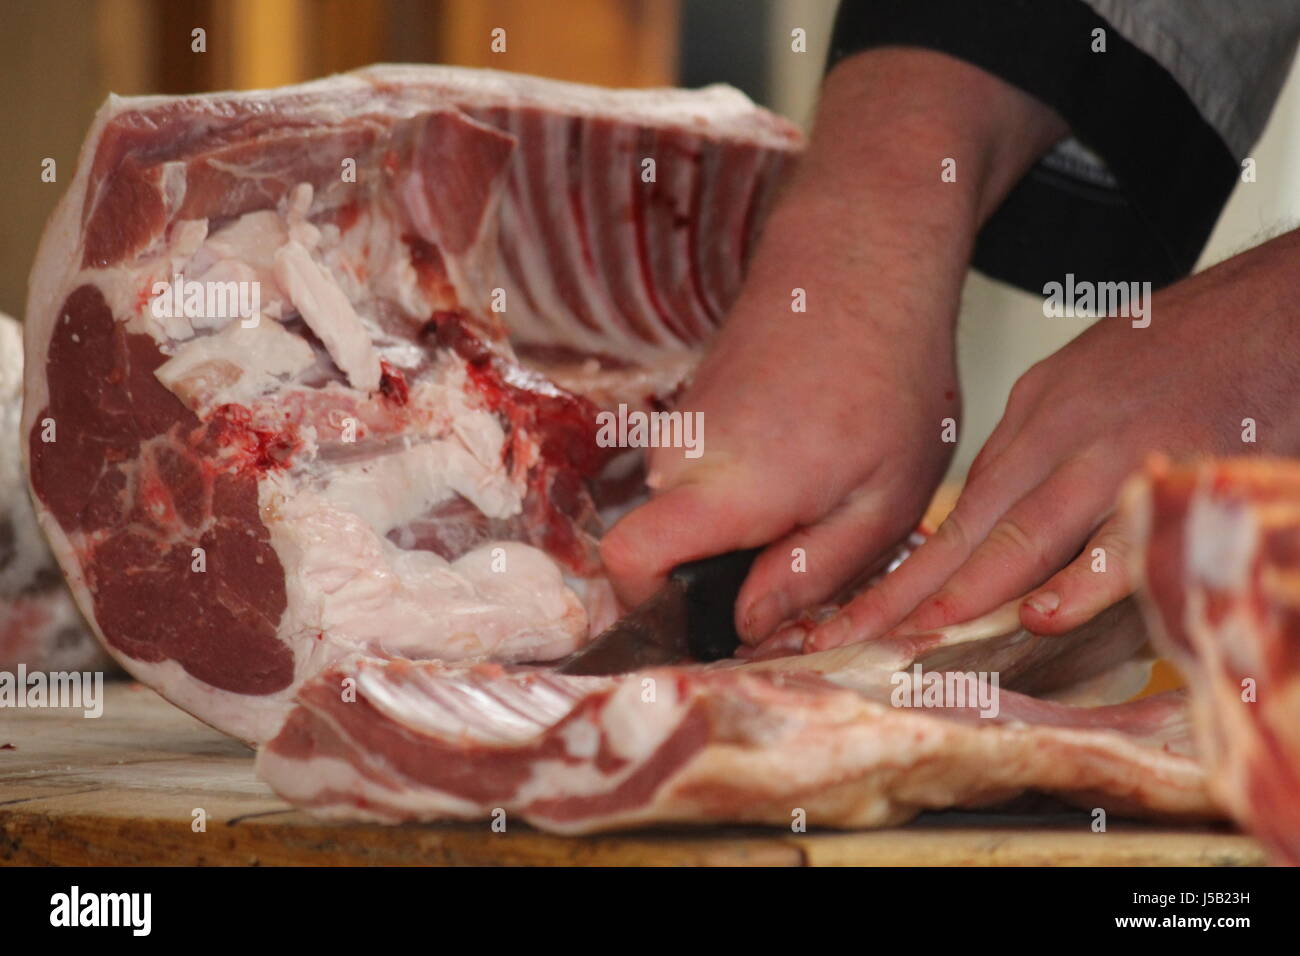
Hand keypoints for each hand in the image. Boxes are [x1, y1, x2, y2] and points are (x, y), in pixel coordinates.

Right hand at [601, 48, 1066, 641]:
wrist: (861, 263)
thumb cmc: (888, 380)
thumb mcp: (882, 503)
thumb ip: (811, 575)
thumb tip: (746, 626)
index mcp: (724, 488)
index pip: (628, 559)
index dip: (651, 606)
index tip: (710, 619)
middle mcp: (682, 456)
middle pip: (667, 550)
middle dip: (727, 573)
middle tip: (813, 553)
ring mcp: (681, 427)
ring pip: (691, 514)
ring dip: (746, 528)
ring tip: (823, 494)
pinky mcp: (694, 408)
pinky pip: (703, 476)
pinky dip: (747, 487)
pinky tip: (810, 459)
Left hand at [807, 226, 1299, 649]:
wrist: (1280, 300)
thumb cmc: (1192, 349)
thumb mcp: (1090, 386)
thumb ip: (1046, 454)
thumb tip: (998, 523)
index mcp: (1038, 412)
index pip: (958, 503)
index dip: (906, 565)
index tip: (858, 608)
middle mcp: (1063, 429)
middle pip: (970, 523)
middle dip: (906, 588)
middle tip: (852, 634)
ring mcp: (1119, 448)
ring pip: (1027, 533)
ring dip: (971, 591)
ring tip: (922, 634)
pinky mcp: (1180, 466)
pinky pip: (1121, 538)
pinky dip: (1081, 582)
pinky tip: (1042, 615)